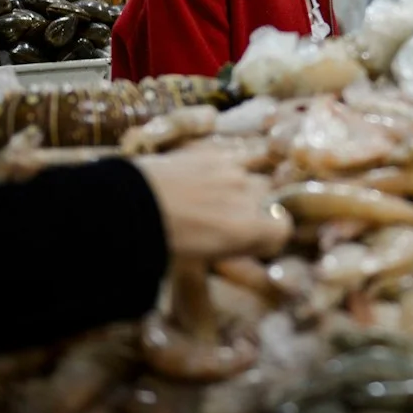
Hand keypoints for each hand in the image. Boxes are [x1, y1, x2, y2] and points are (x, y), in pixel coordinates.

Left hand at [137, 147, 290, 261]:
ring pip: (255, 176)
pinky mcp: (213, 152)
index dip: (269, 236)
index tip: (252, 242)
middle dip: (257, 209)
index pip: (283, 228)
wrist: (129, 208)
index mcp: (249, 229)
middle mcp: (249, 196)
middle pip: (270, 199)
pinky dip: (230, 167)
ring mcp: (233, 170)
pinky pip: (237, 156)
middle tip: (228, 221)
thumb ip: (234, 249)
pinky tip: (210, 175)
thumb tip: (246, 244)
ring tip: (216, 197)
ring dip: (244, 187)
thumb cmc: (163, 245)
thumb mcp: (202, 261)